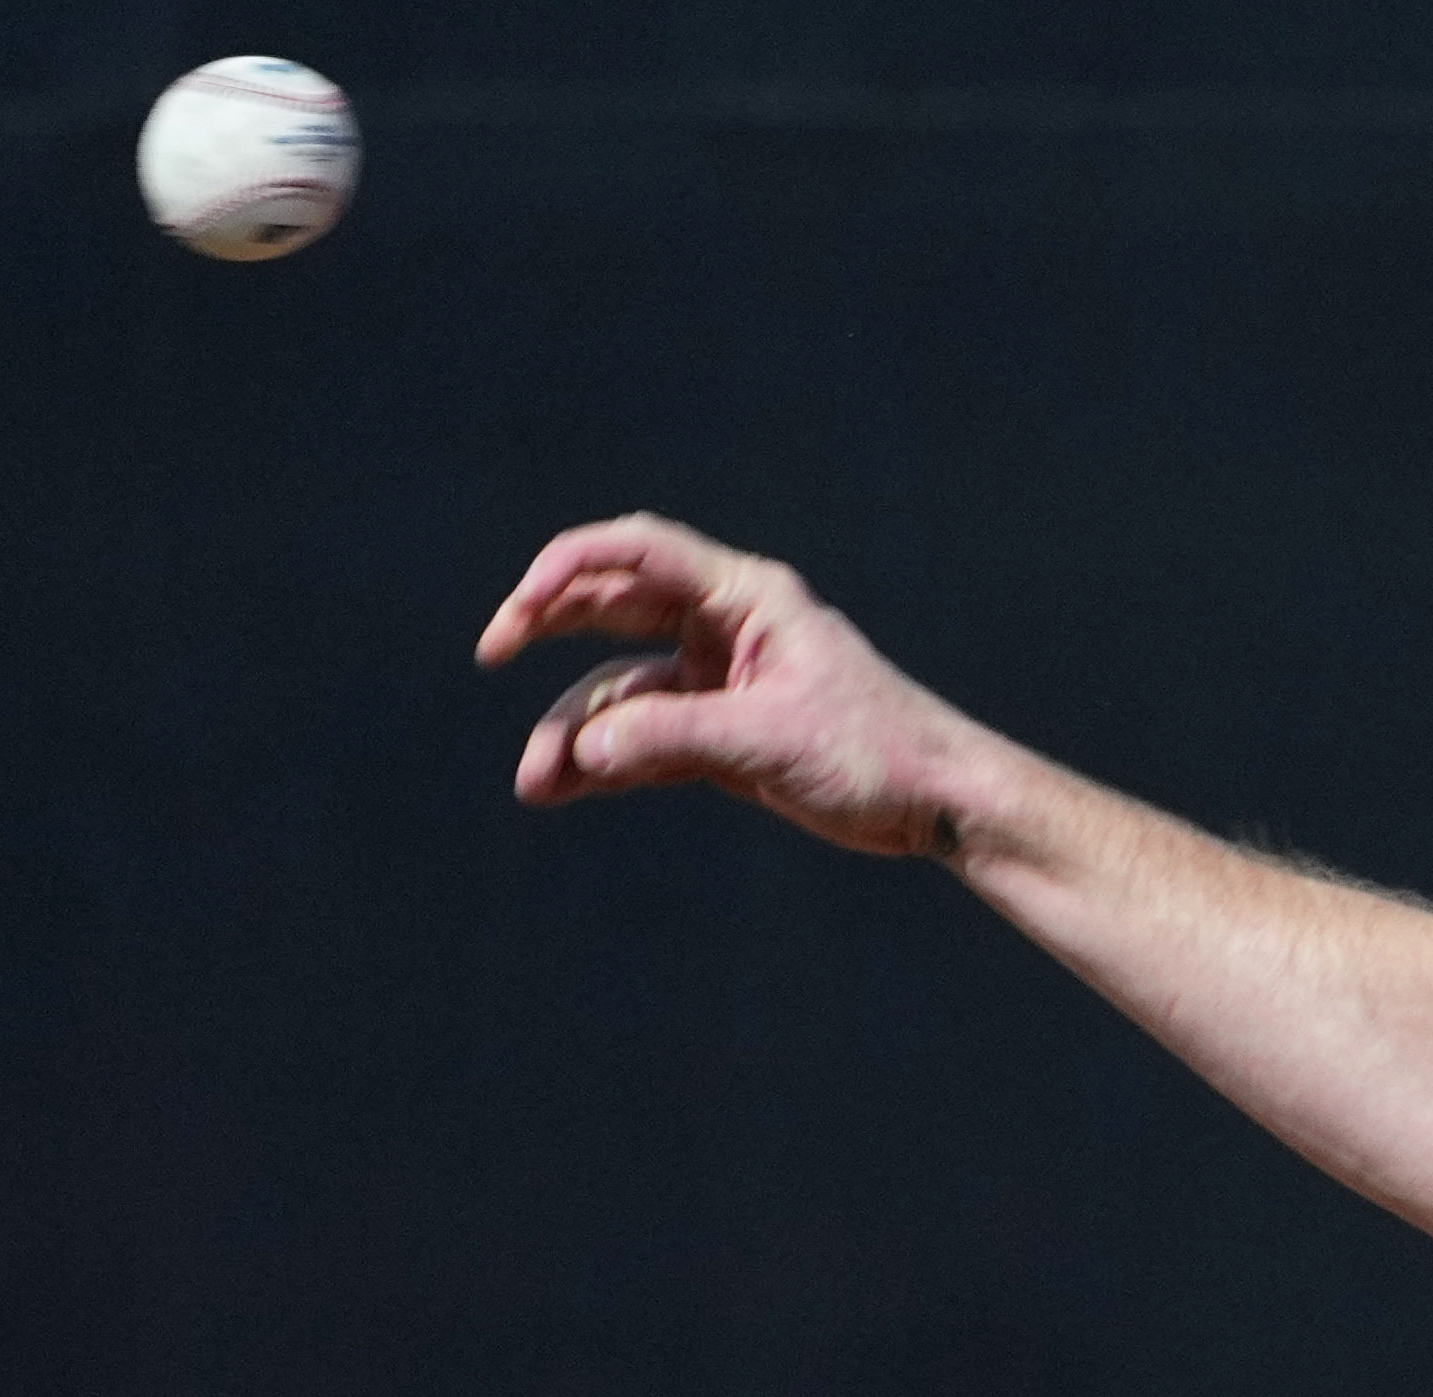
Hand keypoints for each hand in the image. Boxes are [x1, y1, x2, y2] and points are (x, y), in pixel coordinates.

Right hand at [477, 515, 989, 854]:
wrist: (942, 806)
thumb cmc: (880, 753)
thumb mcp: (771, 741)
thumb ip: (674, 738)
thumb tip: (585, 748)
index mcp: (747, 597)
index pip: (638, 553)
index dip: (570, 567)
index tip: (523, 606)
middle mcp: (725, 626)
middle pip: (611, 606)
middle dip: (547, 628)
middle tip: (491, 652)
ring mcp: (719, 680)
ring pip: (623, 689)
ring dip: (576, 728)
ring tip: (536, 782)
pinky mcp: (722, 734)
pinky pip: (645, 738)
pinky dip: (606, 761)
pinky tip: (562, 787)